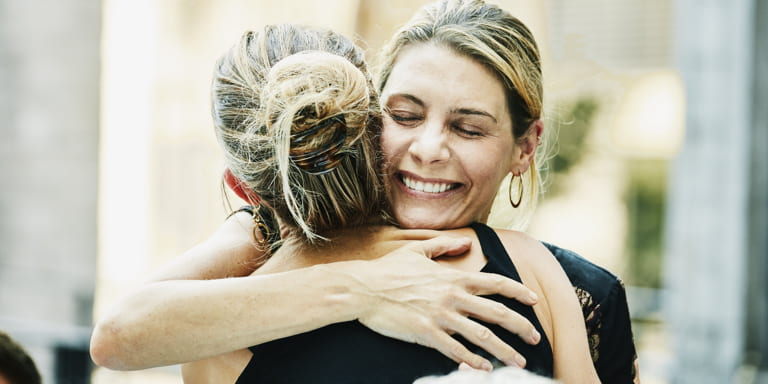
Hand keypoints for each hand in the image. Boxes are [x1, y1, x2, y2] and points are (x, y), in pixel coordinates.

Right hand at [340, 236, 539, 370]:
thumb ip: (444, 246)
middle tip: (535, 339)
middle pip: (497, 313)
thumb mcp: (417, 251)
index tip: (534, 300)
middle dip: (521, 327)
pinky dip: (473, 360)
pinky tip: (484, 369)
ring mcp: (441, 315)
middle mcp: (453, 296)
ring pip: (482, 336)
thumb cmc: (388, 269)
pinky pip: (456, 350)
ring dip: (504, 351)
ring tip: (519, 363)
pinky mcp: (426, 333)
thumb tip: (466, 242)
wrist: (363, 288)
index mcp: (453, 276)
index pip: (495, 283)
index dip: (518, 291)